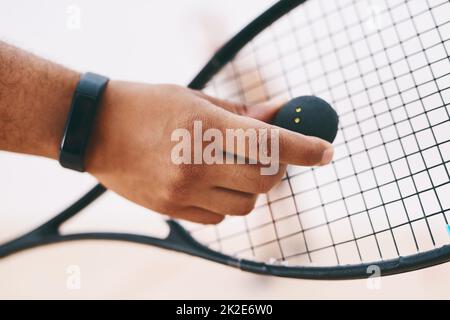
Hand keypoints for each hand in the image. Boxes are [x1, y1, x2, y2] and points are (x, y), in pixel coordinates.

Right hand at [86, 82, 333, 223]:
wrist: (96, 129)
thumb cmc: (148, 104)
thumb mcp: (196, 98)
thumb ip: (243, 112)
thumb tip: (281, 115)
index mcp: (205, 128)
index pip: (270, 142)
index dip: (306, 148)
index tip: (327, 151)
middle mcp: (196, 165)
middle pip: (265, 181)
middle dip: (278, 170)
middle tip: (272, 157)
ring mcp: (182, 192)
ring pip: (245, 205)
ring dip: (250, 188)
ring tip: (231, 167)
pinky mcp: (172, 211)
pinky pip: (219, 217)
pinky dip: (225, 202)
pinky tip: (208, 183)